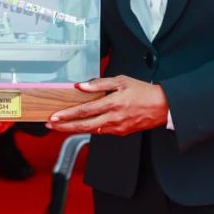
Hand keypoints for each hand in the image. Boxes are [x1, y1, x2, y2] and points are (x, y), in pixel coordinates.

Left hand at [45, 75, 167, 135]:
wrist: (163, 106)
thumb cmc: (143, 92)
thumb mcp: (121, 81)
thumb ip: (100, 84)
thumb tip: (81, 86)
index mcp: (113, 104)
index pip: (85, 111)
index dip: (68, 115)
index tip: (55, 116)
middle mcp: (113, 119)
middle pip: (84, 125)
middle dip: (64, 126)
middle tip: (51, 125)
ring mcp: (117, 128)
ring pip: (91, 131)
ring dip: (74, 129)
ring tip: (60, 126)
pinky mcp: (120, 132)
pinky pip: (101, 131)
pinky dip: (88, 129)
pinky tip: (80, 125)